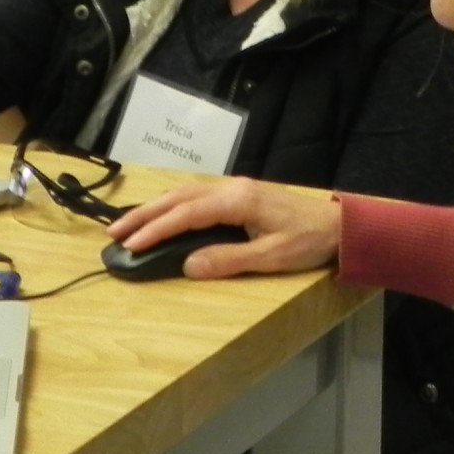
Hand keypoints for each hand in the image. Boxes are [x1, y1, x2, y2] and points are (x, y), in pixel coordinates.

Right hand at [105, 177, 339, 278]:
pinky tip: (163, 215)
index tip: (130, 244)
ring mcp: (235, 188)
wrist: (338, 225)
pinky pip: (196, 196)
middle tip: (114, 233)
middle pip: (178, 199)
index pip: (185, 214)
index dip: (155, 230)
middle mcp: (232, 188)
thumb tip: (188, 265)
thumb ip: (228, 260)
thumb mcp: (271, 257)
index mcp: (237, 201)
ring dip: (155, 208)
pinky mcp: (240, 194)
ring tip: (128, 225)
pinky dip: (173, 206)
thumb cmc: (309, 241)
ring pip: (185, 194)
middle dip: (144, 215)